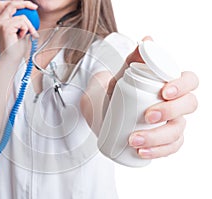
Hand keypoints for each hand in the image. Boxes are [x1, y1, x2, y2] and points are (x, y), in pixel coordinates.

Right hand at [0, 0, 38, 52]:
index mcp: (1, 20)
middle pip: (12, 4)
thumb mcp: (20, 31)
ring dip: (29, 25)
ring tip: (31, 33)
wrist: (11, 58)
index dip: (18, 2)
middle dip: (25, 3)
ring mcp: (2, 23)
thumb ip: (21, 22)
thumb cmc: (15, 48)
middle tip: (35, 7)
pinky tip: (22, 37)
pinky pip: (22, 23)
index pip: (6, 4)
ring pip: (21, 16)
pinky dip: (26, 30)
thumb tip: (31, 14)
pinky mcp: (6, 27)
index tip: (30, 5)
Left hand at [127, 37, 198, 158]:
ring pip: (178, 132)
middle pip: (189, 107)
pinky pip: (170, 149)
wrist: (108, 111)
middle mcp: (177, 104)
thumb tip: (147, 40)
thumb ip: (134, 58)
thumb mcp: (124, 74)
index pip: (191, 81)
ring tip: (133, 140)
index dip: (183, 86)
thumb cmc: (121, 90)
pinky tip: (141, 153)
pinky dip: (157, 153)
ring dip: (158, 138)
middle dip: (170, 112)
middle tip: (147, 116)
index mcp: (172, 84)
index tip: (164, 91)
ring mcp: (173, 124)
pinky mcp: (165, 141)